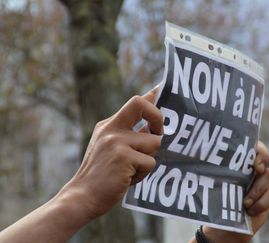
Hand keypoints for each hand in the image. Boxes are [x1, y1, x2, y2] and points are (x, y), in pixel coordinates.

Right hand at [59, 86, 162, 219]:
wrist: (81, 197)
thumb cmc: (101, 176)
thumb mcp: (111, 148)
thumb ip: (130, 134)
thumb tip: (154, 125)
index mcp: (109, 125)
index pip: (135, 102)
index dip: (152, 96)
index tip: (162, 89)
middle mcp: (111, 128)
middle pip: (142, 105)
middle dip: (158, 118)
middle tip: (157, 134)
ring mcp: (116, 141)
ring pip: (154, 142)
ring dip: (148, 160)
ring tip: (131, 170)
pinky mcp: (123, 156)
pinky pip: (150, 162)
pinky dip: (143, 174)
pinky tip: (127, 179)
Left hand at [200, 141, 268, 242]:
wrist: (224, 227)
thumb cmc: (216, 202)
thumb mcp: (213, 185)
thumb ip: (217, 173)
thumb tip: (208, 160)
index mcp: (239, 163)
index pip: (253, 146)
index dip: (258, 149)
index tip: (253, 159)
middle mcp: (252, 170)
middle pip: (265, 157)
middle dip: (262, 161)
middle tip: (256, 171)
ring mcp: (261, 183)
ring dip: (257, 188)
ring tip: (244, 202)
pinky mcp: (267, 197)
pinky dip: (261, 203)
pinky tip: (250, 210)